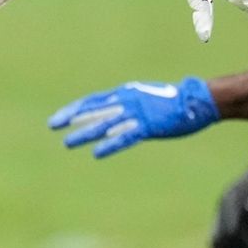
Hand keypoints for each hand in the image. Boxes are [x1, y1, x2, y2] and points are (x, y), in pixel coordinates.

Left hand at [48, 77, 219, 157]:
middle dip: (72, 118)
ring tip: (68, 142)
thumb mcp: (144, 98)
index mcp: (124, 93)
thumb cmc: (171, 100)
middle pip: (93, 110)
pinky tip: (97, 153)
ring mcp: (136, 113)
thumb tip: (113, 114)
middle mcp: (126, 100)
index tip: (59, 118)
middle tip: (53, 125)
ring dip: (85, 133)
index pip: (93, 101)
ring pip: (104, 124)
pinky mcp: (148, 126)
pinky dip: (110, 145)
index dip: (75, 109)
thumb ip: (127, 105)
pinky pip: (125, 137)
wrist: (194, 100)